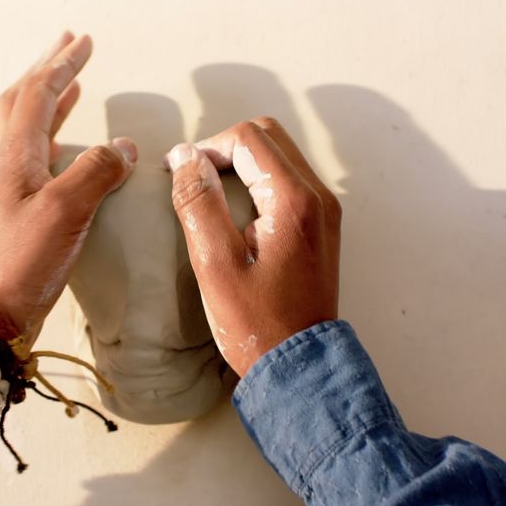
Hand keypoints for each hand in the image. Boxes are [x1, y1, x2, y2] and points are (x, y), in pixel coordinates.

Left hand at [0, 32, 137, 339]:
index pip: (39, 95)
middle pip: (23, 103)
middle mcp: (11, 166)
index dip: (62, 65)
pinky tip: (69, 149)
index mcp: (17, 157)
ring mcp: (14, 190)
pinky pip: (39, 159)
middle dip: (47, 71)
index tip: (83, 42)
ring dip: (51, 102)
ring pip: (29, 129)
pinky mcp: (23, 213)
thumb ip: (95, 173)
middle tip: (69, 48)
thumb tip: (123, 148)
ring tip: (72, 86)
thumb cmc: (21, 262)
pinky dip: (56, 139)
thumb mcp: (64, 210)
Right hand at [166, 118, 340, 375]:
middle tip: (194, 181)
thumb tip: (185, 157)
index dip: (207, 147)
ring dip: (242, 164)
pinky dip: (258, 181)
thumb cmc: (257, 324)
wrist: (301, 368)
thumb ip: (199, 204)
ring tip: (209, 196)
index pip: (248, 138)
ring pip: (280, 156)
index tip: (181, 175)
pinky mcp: (321, 226)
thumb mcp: (215, 265)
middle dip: (225, 149)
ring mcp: (324, 211)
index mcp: (294, 200)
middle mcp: (318, 197)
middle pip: (268, 137)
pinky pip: (288, 181)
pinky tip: (234, 213)